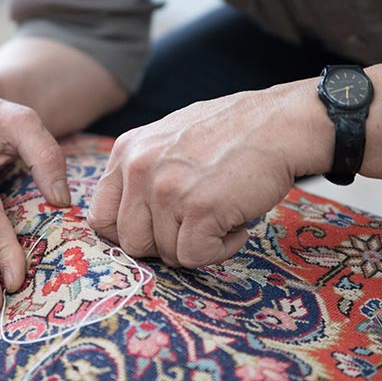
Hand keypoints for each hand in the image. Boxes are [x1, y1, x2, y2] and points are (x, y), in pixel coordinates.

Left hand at [88, 81, 331, 266]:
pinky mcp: (200, 208)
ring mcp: (168, 188)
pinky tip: (236, 223)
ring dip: (197, 244)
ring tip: (222, 213)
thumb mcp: (168, 140)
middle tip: (196, 224)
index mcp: (126, 152)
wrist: (281, 122)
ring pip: (165, 254)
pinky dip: (221, 250)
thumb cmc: (230, 134)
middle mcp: (139, 168)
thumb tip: (124, 224)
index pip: (100, 218)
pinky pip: (195, 257)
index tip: (157, 231)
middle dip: (164, 243)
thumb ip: (140, 175)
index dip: (128, 233)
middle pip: (131, 243)